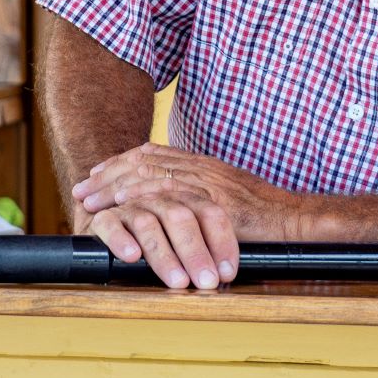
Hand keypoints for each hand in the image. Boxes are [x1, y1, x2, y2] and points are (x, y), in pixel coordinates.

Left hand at [71, 145, 296, 291]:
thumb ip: (201, 198)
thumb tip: (174, 209)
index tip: (97, 174)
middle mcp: (201, 167)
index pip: (152, 156)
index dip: (121, 164)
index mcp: (203, 165)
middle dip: (108, 175)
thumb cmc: (265, 217)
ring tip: (92, 201)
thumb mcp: (227, 200)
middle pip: (143, 162)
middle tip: (82, 190)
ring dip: (115, 188)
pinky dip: (142, 197)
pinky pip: (171, 194)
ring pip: (150, 175)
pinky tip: (122, 205)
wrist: (295, 221)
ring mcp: (206, 182)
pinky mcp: (212, 201)